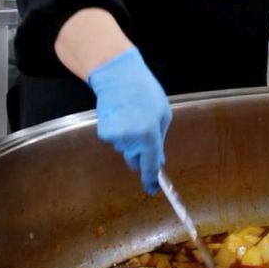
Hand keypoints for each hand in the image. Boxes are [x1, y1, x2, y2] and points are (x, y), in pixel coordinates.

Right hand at [87, 46, 171, 194]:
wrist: (118, 77)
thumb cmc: (145, 93)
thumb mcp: (163, 114)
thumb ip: (160, 139)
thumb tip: (158, 160)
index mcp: (150, 135)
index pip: (150, 165)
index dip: (151, 180)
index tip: (152, 190)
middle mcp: (131, 140)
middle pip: (136, 160)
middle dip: (141, 153)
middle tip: (144, 132)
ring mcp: (116, 137)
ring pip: (125, 149)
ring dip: (131, 139)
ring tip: (133, 116)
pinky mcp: (104, 133)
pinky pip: (116, 140)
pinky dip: (120, 133)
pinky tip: (121, 116)